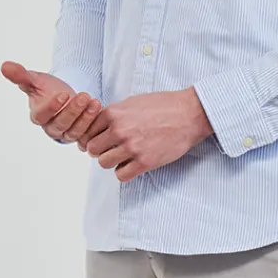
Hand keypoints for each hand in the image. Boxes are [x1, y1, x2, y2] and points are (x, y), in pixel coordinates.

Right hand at [0, 61, 102, 144]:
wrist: (65, 94)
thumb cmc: (47, 88)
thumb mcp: (35, 79)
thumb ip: (21, 75)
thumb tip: (4, 66)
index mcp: (38, 116)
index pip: (42, 116)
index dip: (52, 107)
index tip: (63, 94)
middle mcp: (51, 127)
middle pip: (61, 124)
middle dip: (73, 110)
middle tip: (84, 96)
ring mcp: (67, 133)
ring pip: (75, 130)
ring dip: (86, 117)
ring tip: (93, 101)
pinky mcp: (81, 134)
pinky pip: (87, 133)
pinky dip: (94, 122)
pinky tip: (99, 108)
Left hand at [78, 88, 213, 181]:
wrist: (189, 115)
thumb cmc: (163, 106)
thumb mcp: (132, 102)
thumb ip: (114, 114)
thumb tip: (98, 126)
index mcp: (114, 114)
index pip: (88, 131)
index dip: (94, 136)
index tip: (103, 139)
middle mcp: (119, 130)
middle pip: (93, 149)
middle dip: (101, 150)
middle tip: (113, 149)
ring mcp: (131, 147)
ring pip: (104, 163)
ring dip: (112, 161)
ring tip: (124, 156)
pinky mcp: (144, 162)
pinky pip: (121, 175)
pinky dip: (124, 172)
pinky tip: (133, 164)